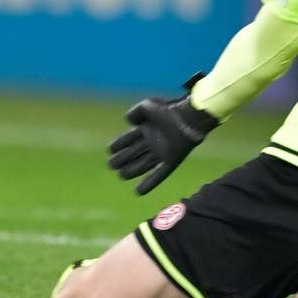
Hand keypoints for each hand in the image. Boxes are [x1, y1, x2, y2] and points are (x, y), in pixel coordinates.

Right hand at [106, 78, 218, 195]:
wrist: (188, 118)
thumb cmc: (168, 110)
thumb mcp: (147, 106)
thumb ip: (135, 112)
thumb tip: (127, 121)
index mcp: (147, 129)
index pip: (128, 139)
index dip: (118, 144)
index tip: (109, 150)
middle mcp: (153, 142)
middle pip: (133, 154)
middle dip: (121, 159)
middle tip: (111, 165)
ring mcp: (161, 153)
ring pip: (142, 165)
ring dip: (131, 171)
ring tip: (121, 175)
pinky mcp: (170, 161)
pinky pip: (158, 175)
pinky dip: (149, 183)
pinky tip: (138, 191)